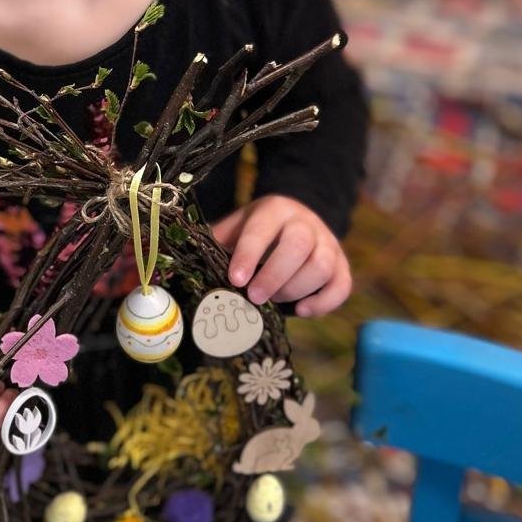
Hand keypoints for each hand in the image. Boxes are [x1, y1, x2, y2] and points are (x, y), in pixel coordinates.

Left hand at [209, 195, 351, 317]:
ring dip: (296, 288)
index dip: (250, 254)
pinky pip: (342, 285)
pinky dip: (324, 302)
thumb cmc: (254, 233)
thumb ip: (213, 246)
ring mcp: (328, 243)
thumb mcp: (233, 230)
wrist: (293, 222)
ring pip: (323, 265)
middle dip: (275, 274)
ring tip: (274, 301)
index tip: (236, 279)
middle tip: (255, 297)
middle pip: (299, 244)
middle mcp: (305, 222)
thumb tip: (179, 273)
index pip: (263, 228)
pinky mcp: (341, 266)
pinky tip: (301, 311)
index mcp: (274, 210)